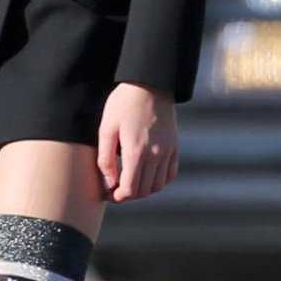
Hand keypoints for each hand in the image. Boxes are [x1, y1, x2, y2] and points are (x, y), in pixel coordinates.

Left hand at [97, 81, 178, 202]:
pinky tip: (147, 176)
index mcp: (136, 151)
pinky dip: (159, 181)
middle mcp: (155, 155)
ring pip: (158, 186)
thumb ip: (105, 158)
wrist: (150, 83)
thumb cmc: (123, 104)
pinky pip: (170, 174)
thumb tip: (108, 183)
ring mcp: (168, 151)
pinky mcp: (174, 146)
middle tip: (115, 190)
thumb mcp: (107, 128)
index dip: (118, 197)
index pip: (131, 189)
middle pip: (144, 191)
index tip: (108, 194)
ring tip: (130, 183)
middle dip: (128, 195)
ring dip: (143, 190)